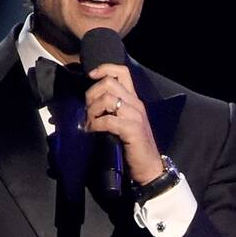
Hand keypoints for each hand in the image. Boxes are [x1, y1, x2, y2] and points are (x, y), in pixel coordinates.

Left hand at [83, 63, 163, 183]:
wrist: (149, 168)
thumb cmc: (133, 146)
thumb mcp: (123, 122)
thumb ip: (111, 110)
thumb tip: (87, 105)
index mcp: (133, 99)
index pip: (122, 71)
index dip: (104, 69)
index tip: (91, 76)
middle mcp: (135, 103)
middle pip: (109, 82)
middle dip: (91, 94)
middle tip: (87, 110)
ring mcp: (135, 115)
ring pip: (107, 98)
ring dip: (92, 110)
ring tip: (89, 122)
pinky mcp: (132, 129)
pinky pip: (108, 120)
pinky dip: (95, 124)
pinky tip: (93, 131)